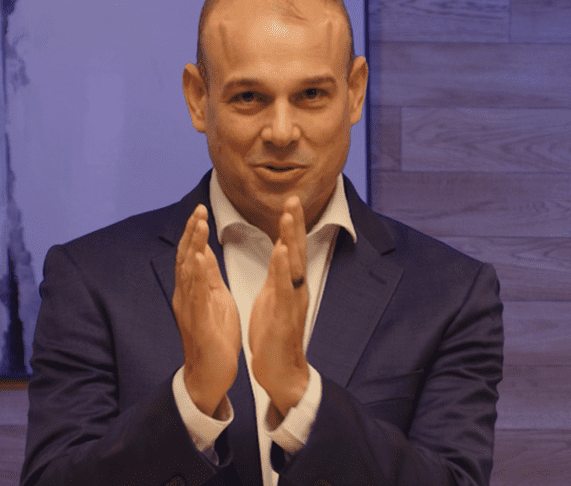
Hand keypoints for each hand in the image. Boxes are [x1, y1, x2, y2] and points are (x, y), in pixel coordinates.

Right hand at [172, 204, 240, 416]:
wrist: (210, 376)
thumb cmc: (214, 339)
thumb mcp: (214, 300)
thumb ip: (207, 276)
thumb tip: (202, 252)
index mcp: (192, 291)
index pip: (190, 255)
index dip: (194, 232)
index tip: (201, 210)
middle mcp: (185, 296)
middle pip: (184, 258)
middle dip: (191, 232)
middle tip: (198, 209)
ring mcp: (189, 309)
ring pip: (187, 272)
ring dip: (192, 246)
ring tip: (197, 225)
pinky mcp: (198, 322)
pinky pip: (195, 295)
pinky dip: (195, 275)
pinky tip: (196, 259)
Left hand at [249, 196, 310, 415]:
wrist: (281, 373)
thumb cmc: (275, 336)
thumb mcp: (274, 299)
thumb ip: (278, 275)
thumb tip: (281, 251)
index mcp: (288, 285)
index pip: (289, 249)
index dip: (290, 225)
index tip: (290, 201)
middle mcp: (294, 290)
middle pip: (295, 250)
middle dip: (294, 223)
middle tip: (294, 198)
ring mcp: (291, 302)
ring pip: (292, 265)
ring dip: (290, 238)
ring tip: (289, 216)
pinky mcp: (284, 316)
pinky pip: (284, 288)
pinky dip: (282, 268)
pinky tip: (281, 250)